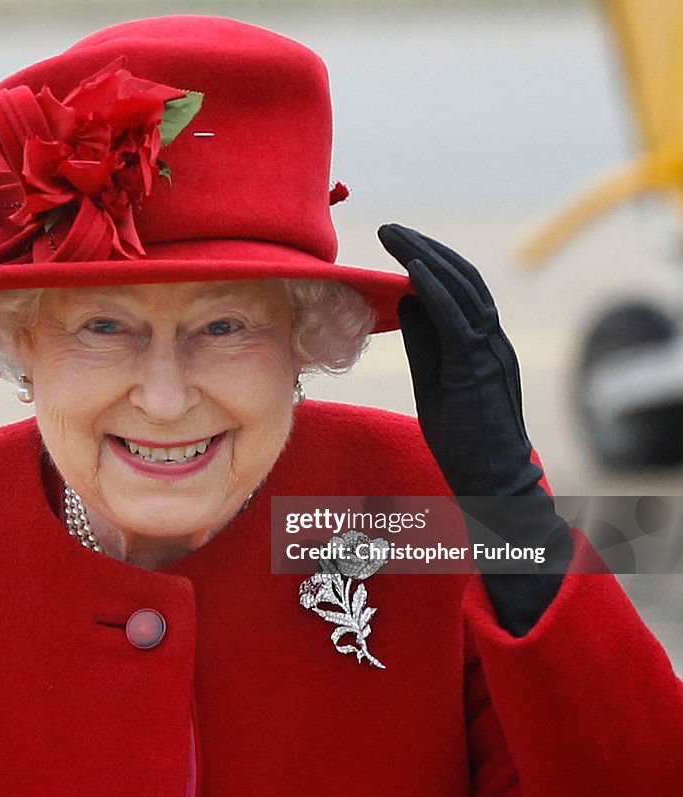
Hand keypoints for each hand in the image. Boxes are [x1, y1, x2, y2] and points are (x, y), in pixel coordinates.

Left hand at [378, 223, 570, 634]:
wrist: (491, 480)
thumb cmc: (462, 436)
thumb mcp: (435, 380)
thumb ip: (425, 342)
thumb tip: (406, 301)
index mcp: (481, 342)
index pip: (458, 288)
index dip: (429, 260)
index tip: (398, 241)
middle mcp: (491, 340)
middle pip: (462, 280)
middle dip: (425, 249)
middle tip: (391, 230)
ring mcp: (490, 353)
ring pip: (464, 292)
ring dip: (428, 260)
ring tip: (396, 238)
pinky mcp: (479, 370)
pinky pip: (460, 322)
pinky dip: (437, 293)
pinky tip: (412, 273)